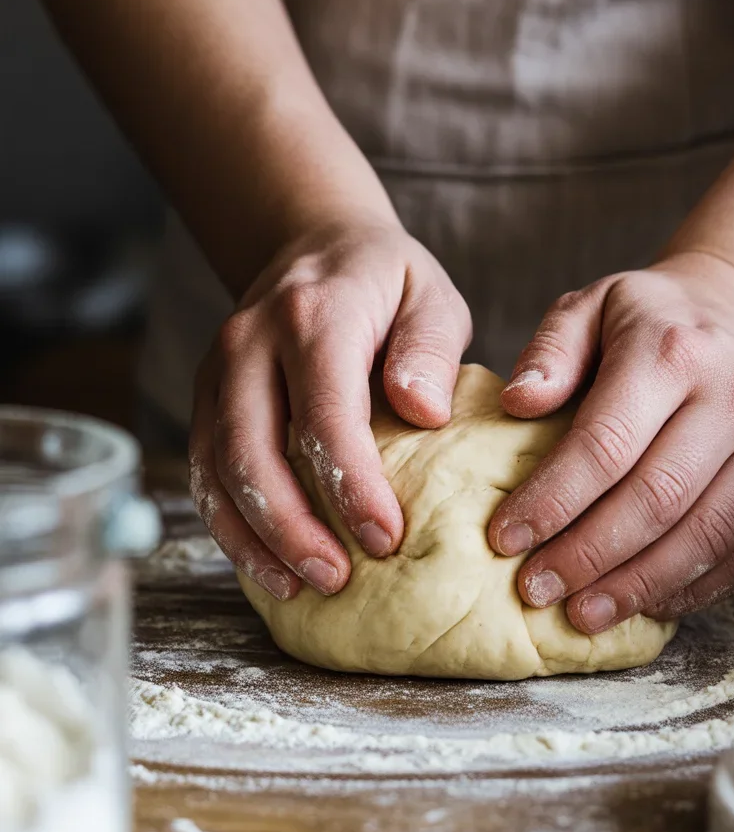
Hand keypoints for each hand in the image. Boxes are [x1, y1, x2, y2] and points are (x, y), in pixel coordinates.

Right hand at [189, 219, 471, 600]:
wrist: (309, 243)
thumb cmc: (383, 281)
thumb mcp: (429, 294)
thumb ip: (431, 348)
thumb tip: (423, 411)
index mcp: (312, 316)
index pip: (324, 415)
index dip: (351, 485)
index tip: (386, 539)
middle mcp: (249, 344)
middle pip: (253, 451)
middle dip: (292, 527)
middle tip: (337, 579)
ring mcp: (217, 373)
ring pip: (216, 470)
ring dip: (253, 539)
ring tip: (297, 588)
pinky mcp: (206, 399)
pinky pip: (204, 472)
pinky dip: (229, 525)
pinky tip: (265, 565)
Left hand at [488, 253, 733, 630]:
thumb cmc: (648, 323)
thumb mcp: (588, 308)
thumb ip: (549, 352)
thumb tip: (517, 403)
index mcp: (674, 352)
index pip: (605, 444)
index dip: (551, 501)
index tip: (503, 539)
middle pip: (655, 500)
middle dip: (587, 555)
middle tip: (535, 588)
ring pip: (703, 537)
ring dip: (636, 587)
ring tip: (581, 614)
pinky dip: (693, 589)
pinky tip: (643, 605)